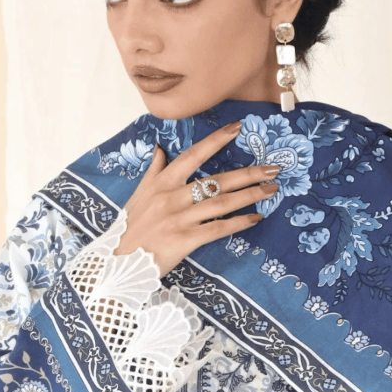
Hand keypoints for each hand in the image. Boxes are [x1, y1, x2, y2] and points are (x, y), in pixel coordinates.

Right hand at [114, 121, 280, 276]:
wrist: (117, 263)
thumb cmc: (130, 228)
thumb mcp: (138, 194)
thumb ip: (153, 170)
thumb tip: (160, 148)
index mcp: (161, 182)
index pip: (193, 155)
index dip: (216, 140)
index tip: (238, 128)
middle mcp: (172, 197)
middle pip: (217, 180)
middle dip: (248, 173)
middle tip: (273, 168)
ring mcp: (179, 218)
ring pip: (222, 202)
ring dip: (250, 195)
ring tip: (271, 190)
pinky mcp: (184, 240)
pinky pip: (218, 229)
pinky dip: (238, 222)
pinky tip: (255, 218)